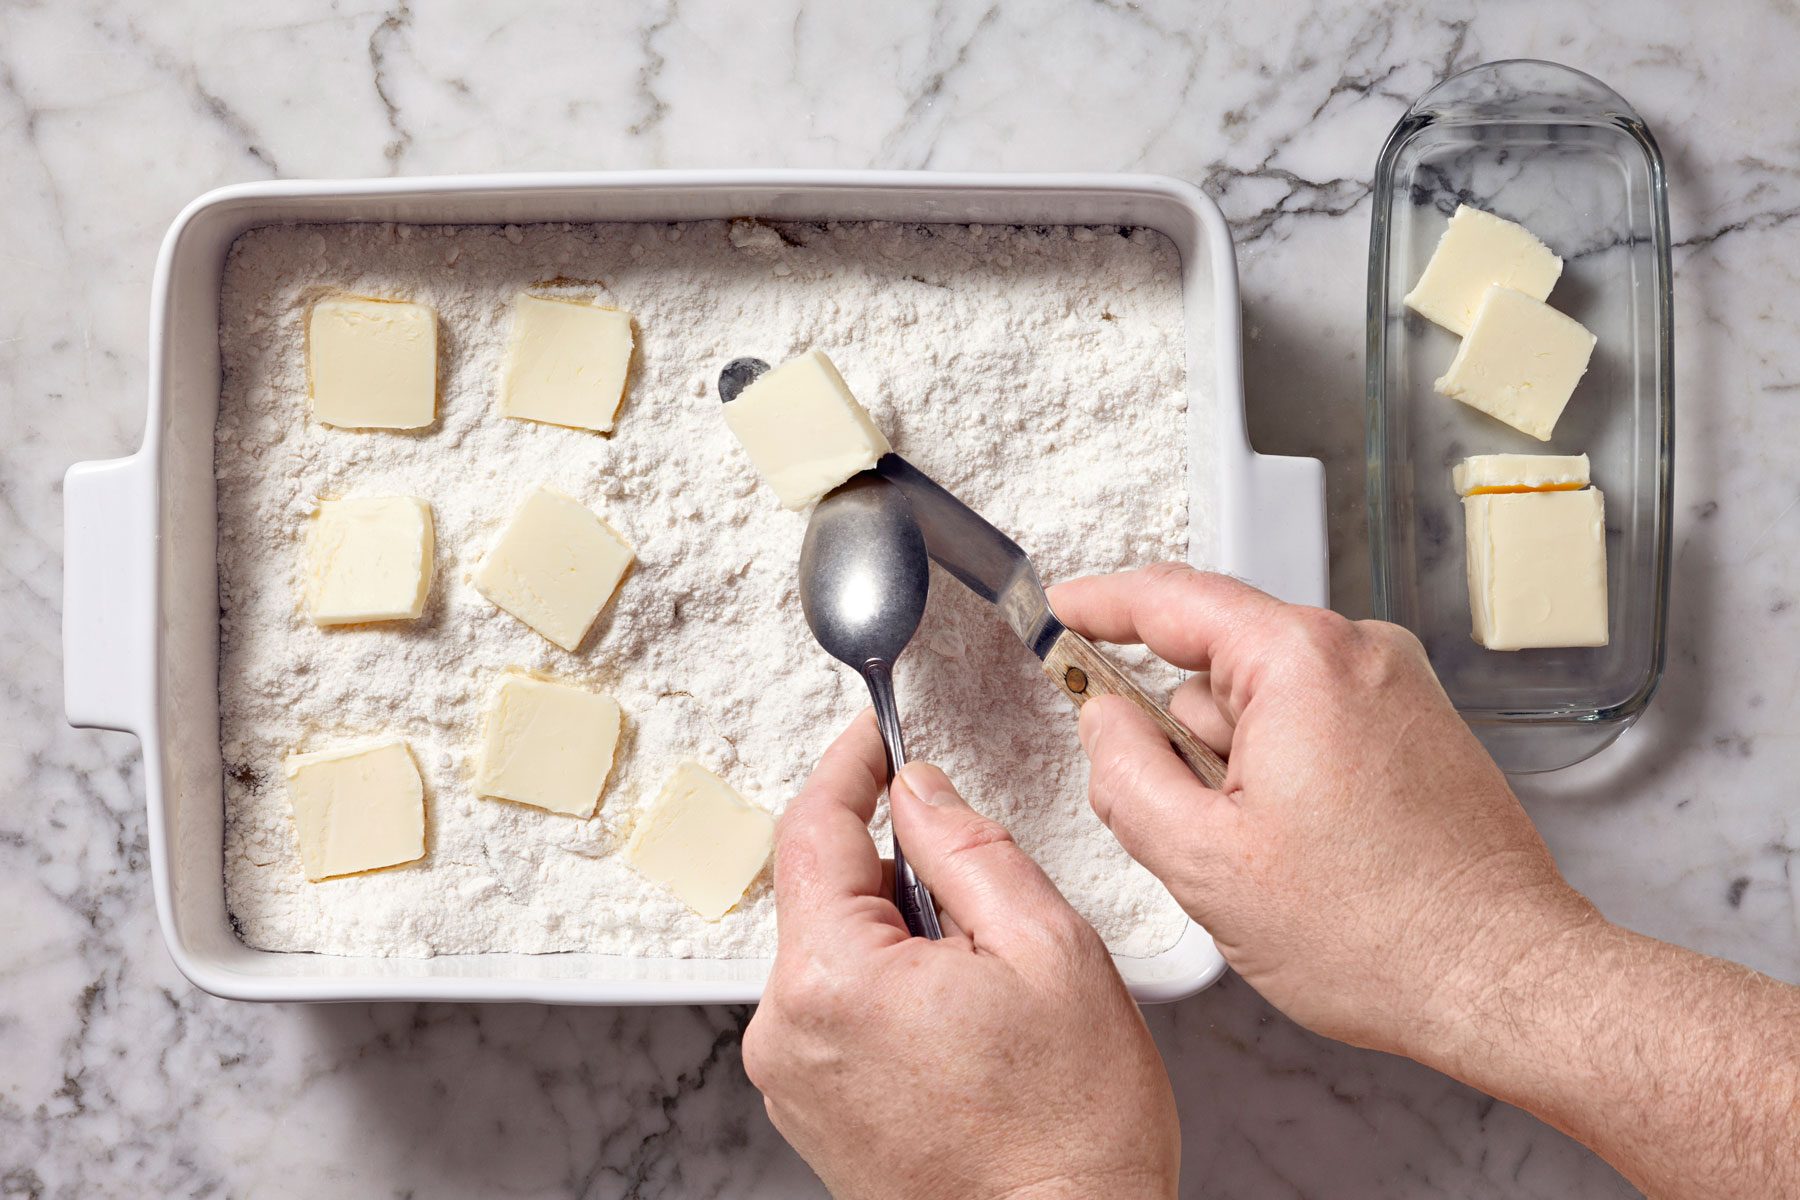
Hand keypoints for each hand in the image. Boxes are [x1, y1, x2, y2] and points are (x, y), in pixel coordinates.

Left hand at [742, 710, 1178, 1199]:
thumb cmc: (1070, 1128)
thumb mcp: (1047, 949)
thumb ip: (969, 848)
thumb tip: (917, 790)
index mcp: (834, 978)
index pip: (814, 828)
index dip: (850, 765)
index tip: (877, 734)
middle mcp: (789, 1031)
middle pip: (826, 892)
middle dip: (901, 871)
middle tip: (989, 909)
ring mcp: (794, 1080)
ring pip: (837, 950)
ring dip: (901, 935)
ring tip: (987, 991)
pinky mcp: (812, 1112)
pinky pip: (838, 1008)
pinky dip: (890, 989)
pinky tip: (962, 1031)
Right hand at [1049, 564, 1592, 1060]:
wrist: (1504, 980)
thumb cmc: (1380, 933)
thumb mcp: (1203, 861)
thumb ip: (1124, 774)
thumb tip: (1101, 721)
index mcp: (1303, 661)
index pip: (1172, 599)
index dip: (1100, 604)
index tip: (1059, 610)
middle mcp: (1360, 653)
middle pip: (1215, 664)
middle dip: (1183, 738)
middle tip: (1195, 829)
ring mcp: (1396, 688)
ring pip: (1261, 703)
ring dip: (1236, 767)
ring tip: (1270, 857)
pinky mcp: (1414, 728)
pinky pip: (1310, 726)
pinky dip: (1282, 775)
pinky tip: (1306, 851)